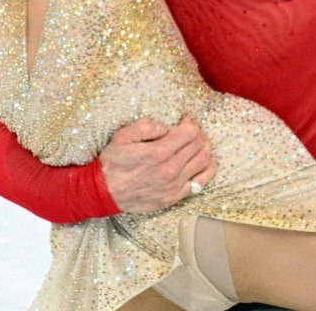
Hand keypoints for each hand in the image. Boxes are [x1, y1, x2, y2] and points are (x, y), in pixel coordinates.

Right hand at [100, 116, 216, 212]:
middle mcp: (170, 169)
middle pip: (198, 145)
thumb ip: (145, 126)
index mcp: (158, 152)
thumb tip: (165, 126)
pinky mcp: (175, 196)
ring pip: (203, 162)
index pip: (189, 133)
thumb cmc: (113, 163)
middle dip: (199, 132)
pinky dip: (209, 169)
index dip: (190, 122)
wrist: (106, 192)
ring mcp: (174, 185)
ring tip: (200, 142)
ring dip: (206, 148)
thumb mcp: (122, 137)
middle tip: (192, 129)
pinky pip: (201, 182)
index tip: (186, 119)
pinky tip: (208, 161)